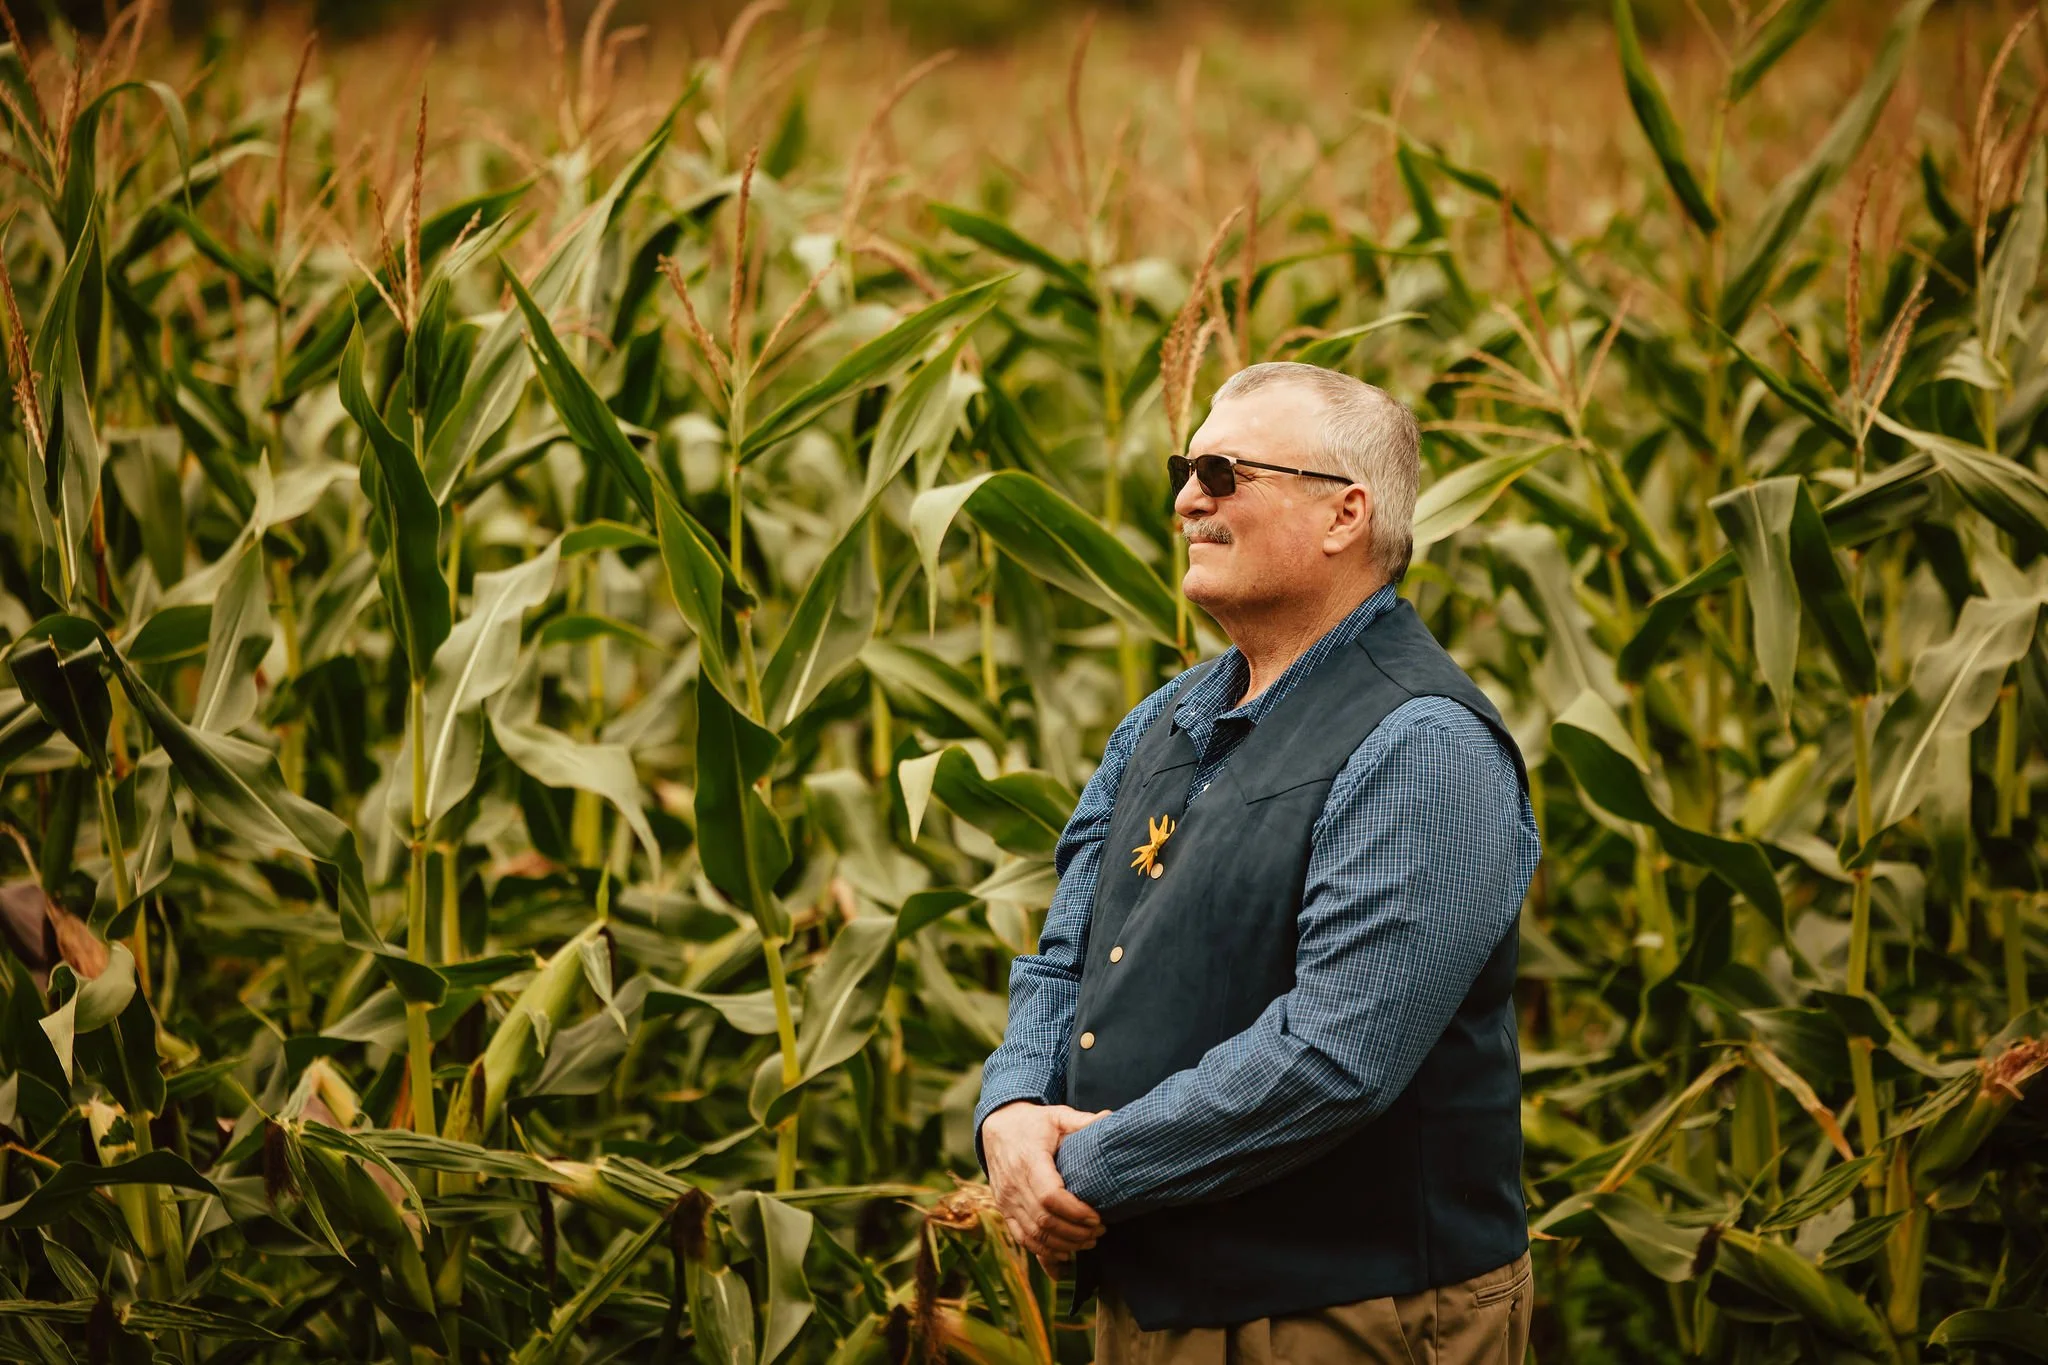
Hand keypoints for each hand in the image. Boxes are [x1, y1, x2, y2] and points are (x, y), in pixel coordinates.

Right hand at [980, 1100, 1109, 1257]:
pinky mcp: (1004, 1210)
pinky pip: (1022, 1238)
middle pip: (1044, 1221)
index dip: (1075, 1212)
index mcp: (1028, 1161)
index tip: (1097, 1216)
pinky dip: (1043, 1252)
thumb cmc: (1033, 1123)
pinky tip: (1065, 1256)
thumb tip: (1110, 1118)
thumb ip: (1082, 1121)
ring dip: (1063, 1245)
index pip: (1049, 1197)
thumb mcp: (1057, 1116)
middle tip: (1100, 1231)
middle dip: (1075, 1232)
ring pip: (1034, 1235)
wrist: (997, 1127)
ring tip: (1089, 1242)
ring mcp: (1006, 1201)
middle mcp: (1013, 1185)